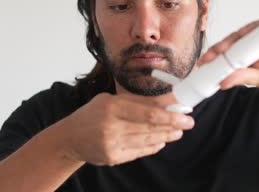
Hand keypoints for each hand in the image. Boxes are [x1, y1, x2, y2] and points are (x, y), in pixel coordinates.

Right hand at [61, 92, 194, 165]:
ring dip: (166, 136)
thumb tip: (164, 104)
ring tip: (177, 132)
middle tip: (188, 123)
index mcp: (111, 106)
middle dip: (172, 125)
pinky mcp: (112, 157)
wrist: (70, 138)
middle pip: (150, 127)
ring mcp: (111, 144)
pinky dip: (153, 146)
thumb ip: (134, 102)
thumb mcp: (109, 101)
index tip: (185, 113)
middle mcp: (111, 126)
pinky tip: (161, 141)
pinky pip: (139, 152)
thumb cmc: (92, 114)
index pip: (147, 112)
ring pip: (147, 140)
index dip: (168, 115)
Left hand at [197, 19, 258, 98]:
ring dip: (234, 40)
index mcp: (248, 58)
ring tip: (225, 49)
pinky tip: (247, 34)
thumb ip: (244, 78)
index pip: (227, 55)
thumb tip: (223, 83)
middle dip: (220, 49)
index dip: (214, 58)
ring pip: (245, 33)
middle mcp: (254, 45)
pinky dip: (255, 28)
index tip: (203, 65)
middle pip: (233, 42)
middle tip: (210, 57)